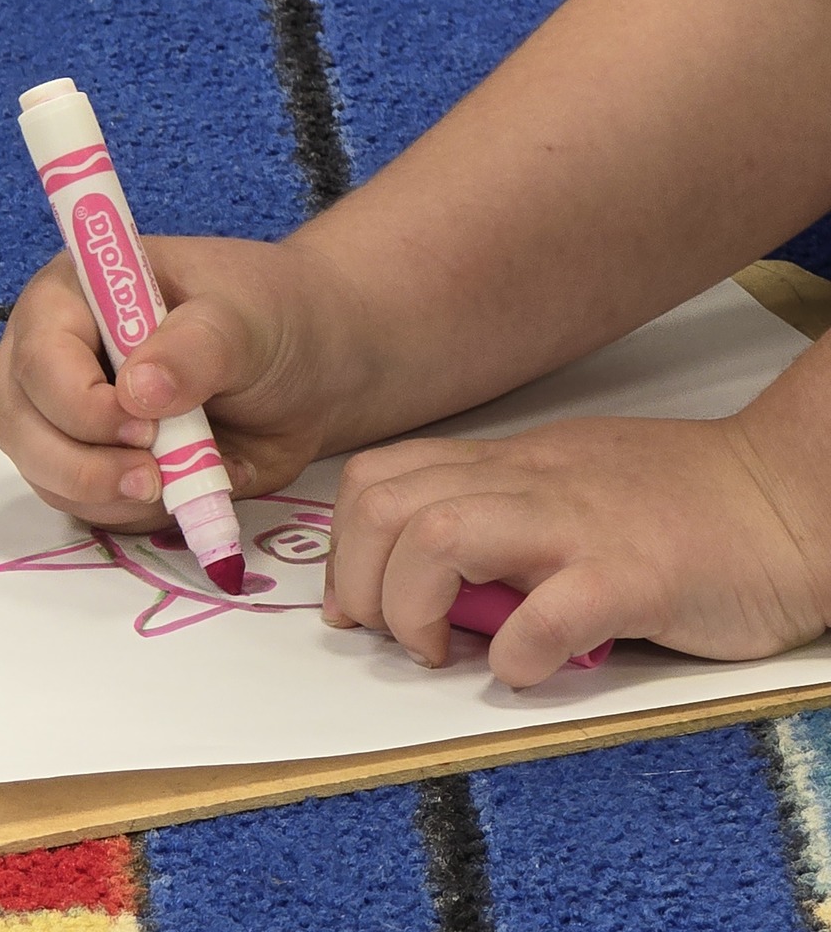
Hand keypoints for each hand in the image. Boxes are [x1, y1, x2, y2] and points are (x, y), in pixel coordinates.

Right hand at [0, 236, 372, 530]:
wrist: (312, 369)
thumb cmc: (271, 319)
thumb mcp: (244, 319)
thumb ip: (195, 348)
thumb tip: (138, 392)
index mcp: (77, 296)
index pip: (39, 357)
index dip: (79, 403)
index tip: (144, 427)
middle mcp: (58, 358)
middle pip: (22, 426)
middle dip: (81, 466)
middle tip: (152, 479)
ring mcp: (74, 418)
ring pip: (48, 475)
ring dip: (107, 497)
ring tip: (176, 483)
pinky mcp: (102, 465)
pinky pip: (88, 507)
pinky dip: (130, 515)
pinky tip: (180, 492)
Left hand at [322, 413, 829, 685]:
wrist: (787, 495)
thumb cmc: (676, 499)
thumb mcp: (564, 484)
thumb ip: (496, 514)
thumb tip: (431, 579)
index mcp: (506, 466)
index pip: (379, 478)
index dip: (346, 546)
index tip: (359, 601)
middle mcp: (527, 484)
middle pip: (383, 505)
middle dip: (361, 582)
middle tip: (394, 633)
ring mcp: (576, 525)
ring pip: (437, 538)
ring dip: (413, 610)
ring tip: (442, 651)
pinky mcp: (633, 575)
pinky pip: (545, 615)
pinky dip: (516, 658)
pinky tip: (528, 668)